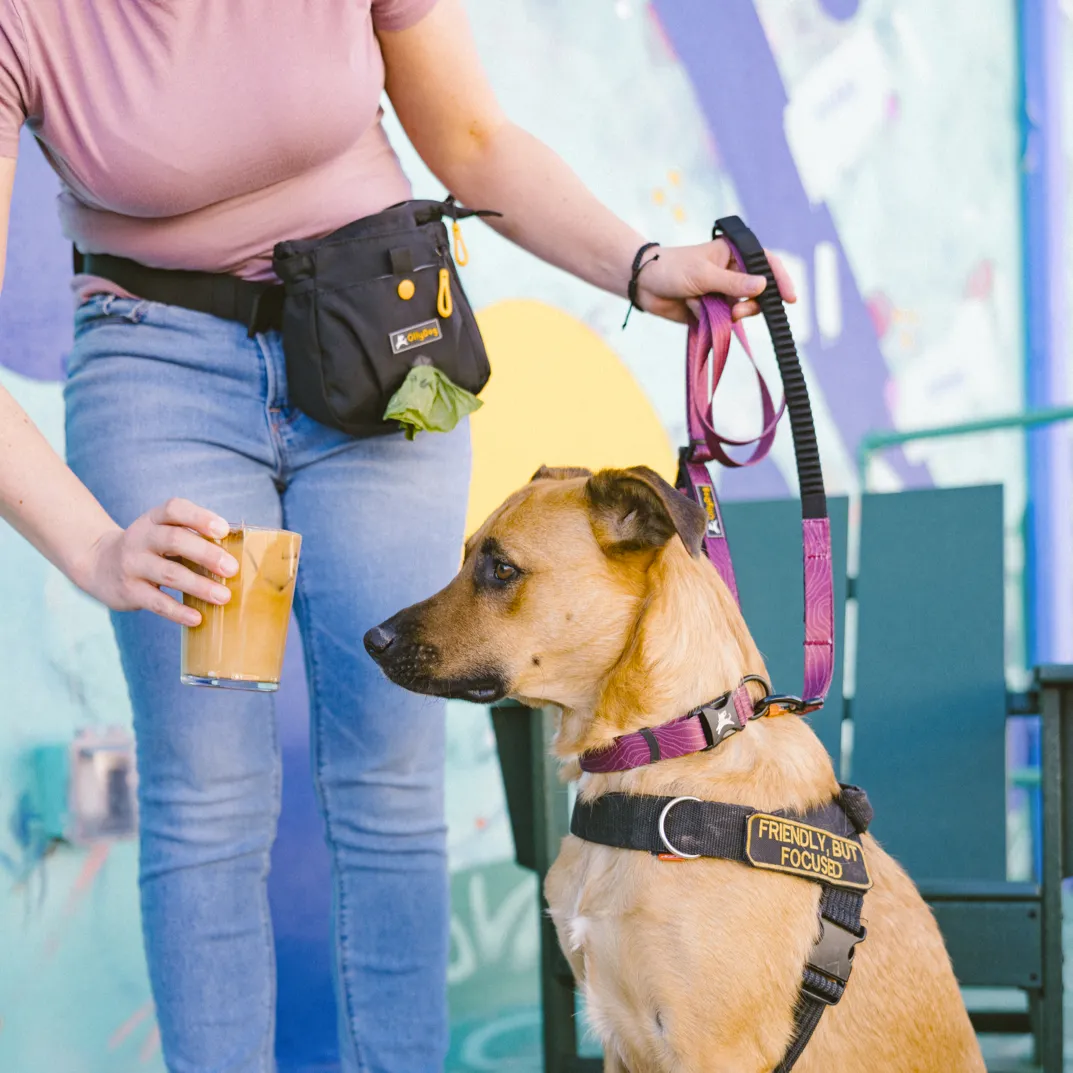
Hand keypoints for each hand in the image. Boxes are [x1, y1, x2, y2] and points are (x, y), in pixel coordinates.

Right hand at [74, 498, 238, 625]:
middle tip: (232, 569)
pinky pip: (156, 602)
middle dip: (206, 554)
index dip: (199, 517)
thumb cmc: (150, 548)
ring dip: (199, 586)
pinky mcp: (128, 591)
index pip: (174, 509)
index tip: (223, 530)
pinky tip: (197, 618)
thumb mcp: (163, 533)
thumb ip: (192, 537)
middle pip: (174, 540)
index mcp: (153, 519)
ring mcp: (132, 564)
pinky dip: (178, 611)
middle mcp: (140, 538)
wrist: (98, 564)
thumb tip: (236, 554)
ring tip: (224, 596)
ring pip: (169, 573)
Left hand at [633, 238, 796, 324]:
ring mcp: (723, 292)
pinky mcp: (713, 310)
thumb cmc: (672, 269)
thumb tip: (764, 286)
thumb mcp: (703, 274)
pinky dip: (713, 320)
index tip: (789, 299)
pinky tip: (695, 310)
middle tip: (738, 312)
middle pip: (759, 292)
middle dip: (751, 304)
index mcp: (734, 253)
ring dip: (731, 313)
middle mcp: (732, 272)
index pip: (766, 263)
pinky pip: (724, 321)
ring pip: (743, 309)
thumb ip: (733, 282)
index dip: (781, 279)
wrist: (644, 285)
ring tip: (716, 313)